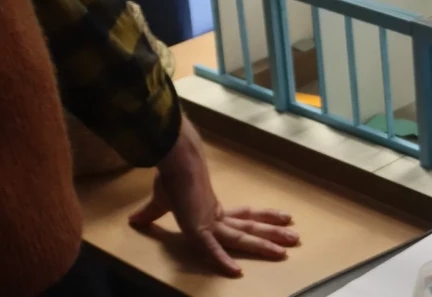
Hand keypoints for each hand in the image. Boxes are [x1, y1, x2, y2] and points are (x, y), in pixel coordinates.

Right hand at [130, 120, 298, 276]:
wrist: (175, 159)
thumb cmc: (170, 177)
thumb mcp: (160, 202)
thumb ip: (152, 214)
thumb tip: (135, 219)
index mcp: (213, 210)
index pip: (244, 217)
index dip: (263, 219)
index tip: (283, 220)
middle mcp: (217, 217)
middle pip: (250, 228)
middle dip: (272, 235)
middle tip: (296, 239)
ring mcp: (209, 222)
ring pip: (241, 238)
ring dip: (264, 244)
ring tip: (287, 248)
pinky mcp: (197, 228)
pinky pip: (211, 249)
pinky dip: (222, 260)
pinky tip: (236, 272)